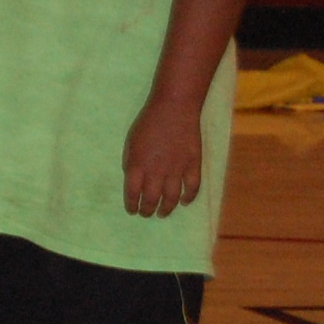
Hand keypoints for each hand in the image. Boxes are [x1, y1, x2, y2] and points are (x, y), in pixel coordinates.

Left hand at [125, 97, 204, 216]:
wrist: (174, 109)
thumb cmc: (148, 122)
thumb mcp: (130, 142)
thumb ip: (130, 162)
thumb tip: (132, 178)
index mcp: (137, 165)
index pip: (132, 193)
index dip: (132, 205)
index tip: (132, 211)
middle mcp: (156, 171)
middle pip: (151, 199)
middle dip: (147, 210)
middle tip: (147, 214)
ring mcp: (177, 169)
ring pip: (171, 198)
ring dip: (166, 209)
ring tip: (162, 214)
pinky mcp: (193, 164)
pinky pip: (192, 187)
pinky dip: (189, 197)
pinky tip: (184, 202)